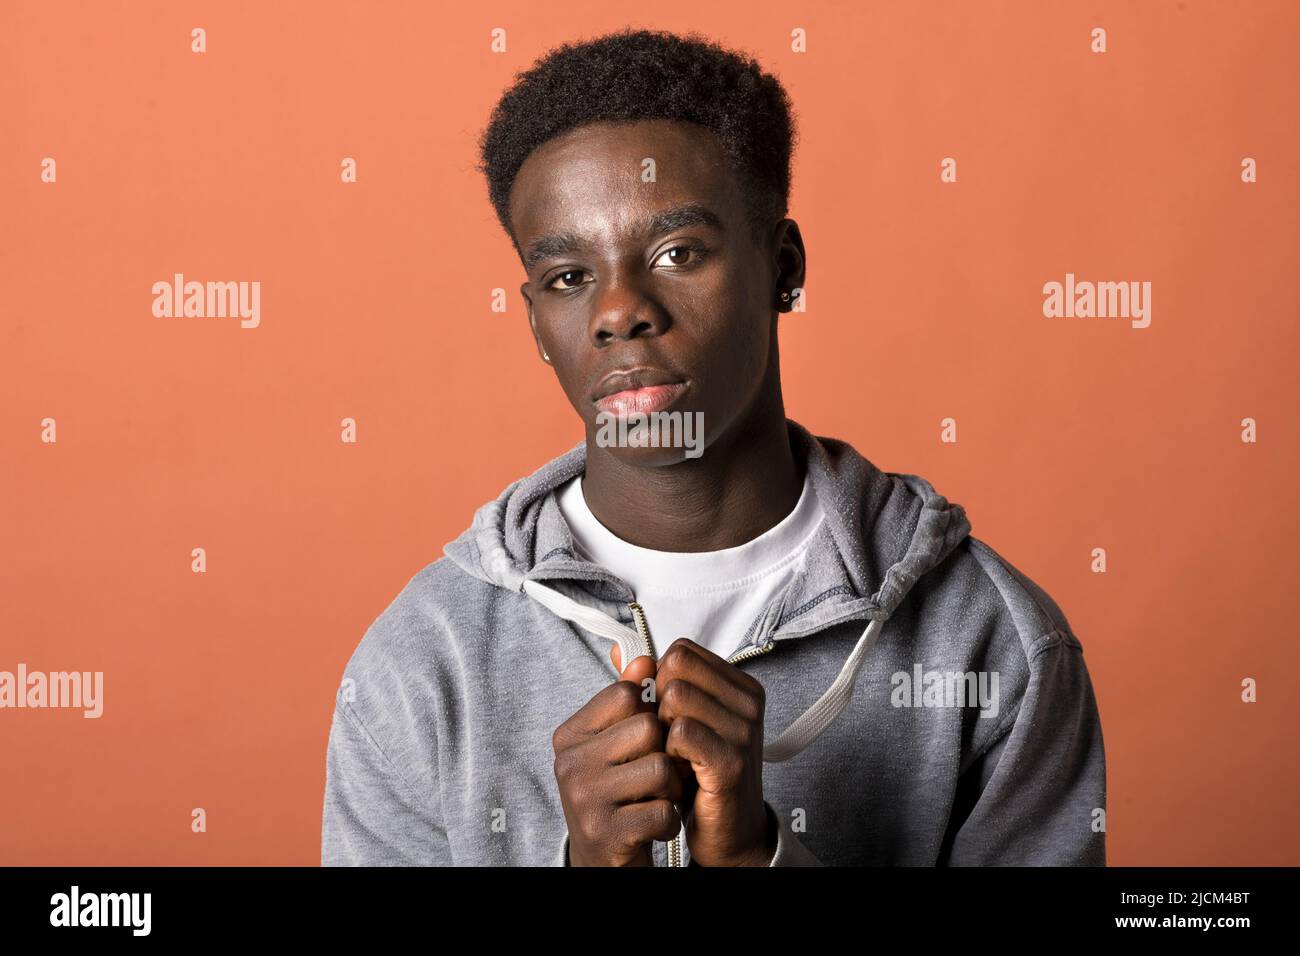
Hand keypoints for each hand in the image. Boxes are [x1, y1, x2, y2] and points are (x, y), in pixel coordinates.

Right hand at [552, 653, 683, 865]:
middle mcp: (569, 763)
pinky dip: (668, 821)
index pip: (627, 694)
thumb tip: (642, 657)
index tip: (641, 742)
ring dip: (670, 789)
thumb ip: (627, 699)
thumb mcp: (615, 744)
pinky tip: (652, 825)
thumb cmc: (615, 795)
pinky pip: (663, 811)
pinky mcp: (606, 833)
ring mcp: (584, 799)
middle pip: (648, 729)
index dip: (649, 715)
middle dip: (664, 754)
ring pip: (661, 769)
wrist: (604, 860)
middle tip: (653, 777)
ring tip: (654, 799)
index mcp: (569, 735)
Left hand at [652, 638, 776, 865]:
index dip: (662, 680)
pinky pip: (680, 732)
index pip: (682, 652)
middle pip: (676, 669)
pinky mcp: (730, 762)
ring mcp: (743, 731)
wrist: (729, 833)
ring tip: (674, 754)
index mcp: (741, 687)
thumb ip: (651, 683)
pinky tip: (677, 769)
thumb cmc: (703, 776)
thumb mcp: (681, 721)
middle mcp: (748, 703)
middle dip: (659, 701)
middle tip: (670, 736)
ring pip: (674, 696)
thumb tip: (619, 650)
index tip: (669, 713)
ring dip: (662, 728)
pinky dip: (668, 751)